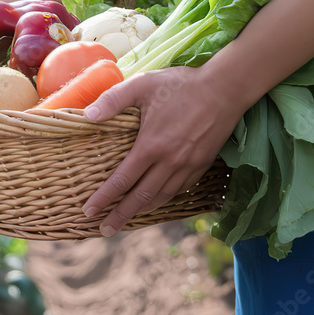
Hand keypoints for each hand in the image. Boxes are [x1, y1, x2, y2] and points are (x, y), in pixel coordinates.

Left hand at [80, 65, 246, 236]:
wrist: (226, 88)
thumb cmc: (181, 84)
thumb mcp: (142, 84)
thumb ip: (113, 100)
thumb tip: (88, 115)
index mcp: (151, 146)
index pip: (122, 180)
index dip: (104, 198)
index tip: (88, 211)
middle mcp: (170, 162)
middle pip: (141, 197)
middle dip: (120, 215)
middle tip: (104, 230)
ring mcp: (189, 165)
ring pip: (162, 197)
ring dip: (142, 210)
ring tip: (127, 219)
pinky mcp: (202, 164)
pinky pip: (180, 189)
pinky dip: (165, 199)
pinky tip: (157, 200)